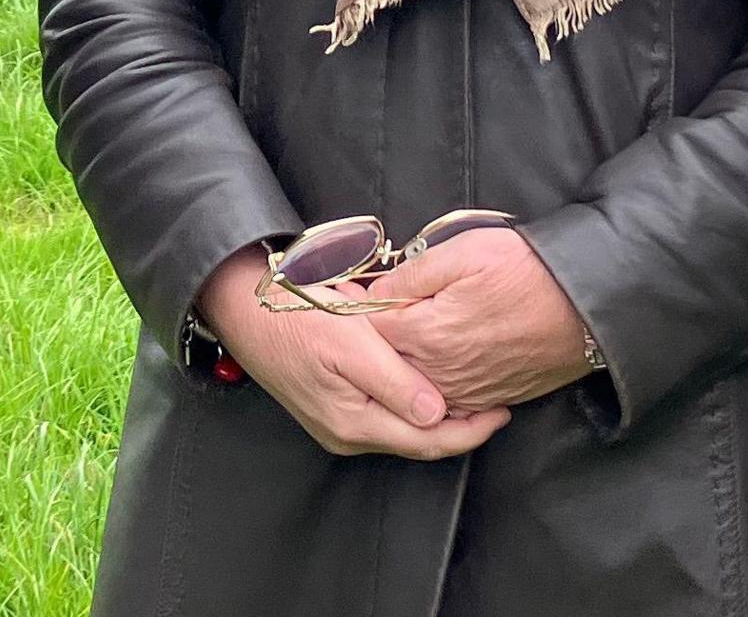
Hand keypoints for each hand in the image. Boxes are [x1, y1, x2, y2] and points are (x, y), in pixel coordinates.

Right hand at [195, 245, 508, 459]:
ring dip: (438, 410)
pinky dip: (412, 398)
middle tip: (497, 398)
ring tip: (470, 387)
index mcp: (355, 424)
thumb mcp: (350, 343)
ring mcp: (338, 422)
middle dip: (461, 423)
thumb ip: (395, 383)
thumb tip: (437, 415)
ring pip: (404, 426)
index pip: (429, 441)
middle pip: (419, 440)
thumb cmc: (294, 317)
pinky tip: (428, 376)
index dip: (472, 430)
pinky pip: (385, 411)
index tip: (504, 410)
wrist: (242, 306)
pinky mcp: (333, 405)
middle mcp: (348, 433)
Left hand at [367, 225, 596, 412]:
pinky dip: (435, 382)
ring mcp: (465, 391)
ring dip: (404, 362)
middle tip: (371, 312)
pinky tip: (438, 360)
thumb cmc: (528, 273)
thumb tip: (377, 293)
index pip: (368, 332)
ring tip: (407, 332)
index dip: (356, 310)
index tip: (351, 295)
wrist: (586, 308)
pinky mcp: (489, 398)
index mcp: (426, 335)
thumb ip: (413, 274)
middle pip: (386, 364)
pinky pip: (447, 400)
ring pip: (414, 385)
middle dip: (375, 341)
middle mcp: (440, 373)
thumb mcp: (465, 252)